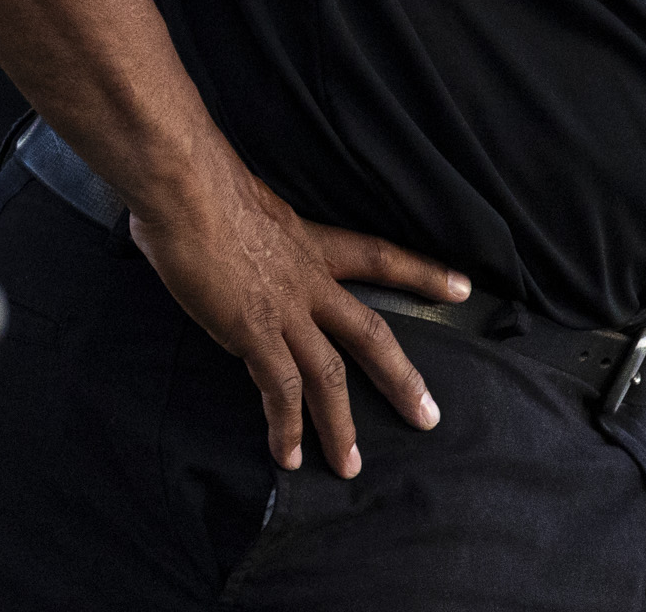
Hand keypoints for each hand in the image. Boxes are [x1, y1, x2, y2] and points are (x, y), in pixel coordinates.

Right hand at [126, 154, 466, 477]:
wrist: (183, 183)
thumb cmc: (199, 180)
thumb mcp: (246, 201)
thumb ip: (253, 228)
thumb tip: (236, 234)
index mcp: (310, 243)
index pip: (379, 257)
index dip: (421, 272)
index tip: (462, 287)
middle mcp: (308, 279)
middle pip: (370, 334)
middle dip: (401, 377)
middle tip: (428, 415)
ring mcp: (284, 308)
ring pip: (328, 376)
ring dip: (340, 425)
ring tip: (349, 465)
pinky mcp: (252, 330)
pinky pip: (278, 390)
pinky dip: (285, 426)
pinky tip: (287, 455)